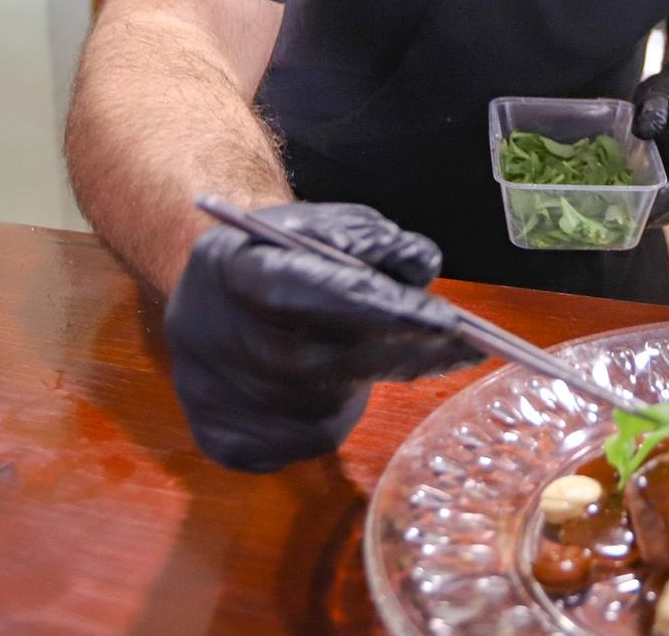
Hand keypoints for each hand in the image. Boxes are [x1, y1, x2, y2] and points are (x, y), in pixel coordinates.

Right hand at [164, 201, 480, 471]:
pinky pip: (310, 439)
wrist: (201, 301)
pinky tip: (323, 383)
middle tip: (467, 345)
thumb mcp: (315, 224)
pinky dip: (334, 411)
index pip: (320, 294)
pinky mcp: (228, 444)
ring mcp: (219, 402)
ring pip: (332, 407)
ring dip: (365, 379)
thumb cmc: (273, 257)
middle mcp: (222, 341)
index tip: (449, 321)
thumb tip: (422, 267)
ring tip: (359, 347)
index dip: (387, 310)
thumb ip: (369, 237)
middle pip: (333, 361)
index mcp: (237, 270)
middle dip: (408, 352)